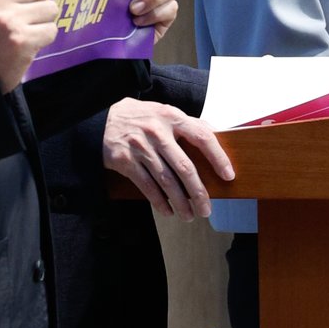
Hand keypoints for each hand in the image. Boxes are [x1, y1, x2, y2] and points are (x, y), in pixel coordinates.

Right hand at [102, 100, 234, 221]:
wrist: (100, 119)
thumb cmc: (138, 117)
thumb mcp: (163, 112)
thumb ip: (187, 124)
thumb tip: (216, 136)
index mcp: (171, 116)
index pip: (202, 136)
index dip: (218, 157)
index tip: (228, 175)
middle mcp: (157, 131)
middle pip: (185, 167)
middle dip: (198, 192)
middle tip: (206, 209)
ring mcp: (140, 147)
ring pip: (166, 181)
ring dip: (180, 202)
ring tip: (189, 216)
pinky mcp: (125, 161)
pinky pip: (147, 186)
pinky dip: (159, 202)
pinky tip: (168, 211)